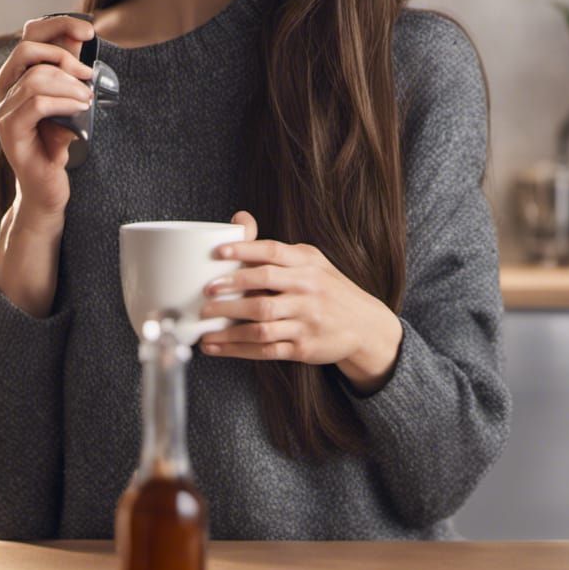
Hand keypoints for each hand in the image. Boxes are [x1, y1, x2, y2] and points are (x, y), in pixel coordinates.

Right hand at [0, 14, 95, 220]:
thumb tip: (80, 37)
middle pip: (26, 49)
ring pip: (34, 78)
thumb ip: (70, 73)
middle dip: (63, 55)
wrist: (47, 189)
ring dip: (68, 84)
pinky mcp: (11, 133)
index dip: (58, 25)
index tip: (89, 31)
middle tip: (88, 75)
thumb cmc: (59, 145)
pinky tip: (79, 109)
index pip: (29, 35)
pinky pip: (35, 104)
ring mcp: (4, 112)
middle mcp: (5, 92)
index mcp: (18, 78)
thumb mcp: (69, 102)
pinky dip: (63, 102)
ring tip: (86, 99)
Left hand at [199, 211, 403, 394]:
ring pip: (260, 325)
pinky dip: (237, 349)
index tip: (218, 253)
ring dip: (228, 328)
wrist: (365, 325)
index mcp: (307, 264)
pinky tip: (216, 347)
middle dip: (231, 291)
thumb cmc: (328, 288)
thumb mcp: (311, 261)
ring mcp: (306, 321)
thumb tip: (238, 219)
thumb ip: (276, 248)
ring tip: (203, 326)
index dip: (244, 250)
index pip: (273, 252)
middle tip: (206, 293)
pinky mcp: (303, 348)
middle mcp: (308, 291)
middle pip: (263, 290)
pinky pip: (265, 350)